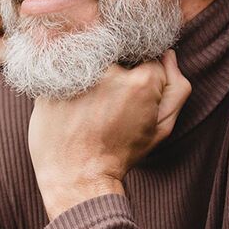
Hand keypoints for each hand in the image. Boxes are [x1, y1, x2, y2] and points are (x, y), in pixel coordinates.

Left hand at [28, 50, 190, 219]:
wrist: (76, 175)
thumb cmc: (120, 153)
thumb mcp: (161, 128)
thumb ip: (175, 89)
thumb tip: (168, 55)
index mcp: (141, 82)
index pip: (149, 59)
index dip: (142, 79)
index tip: (130, 97)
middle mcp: (109, 71)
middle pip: (120, 53)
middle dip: (118, 70)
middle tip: (108, 100)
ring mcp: (78, 73)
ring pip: (92, 55)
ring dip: (93, 70)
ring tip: (88, 101)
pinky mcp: (52, 80)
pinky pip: (64, 66)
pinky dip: (69, 77)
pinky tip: (71, 100)